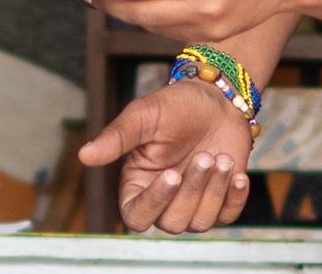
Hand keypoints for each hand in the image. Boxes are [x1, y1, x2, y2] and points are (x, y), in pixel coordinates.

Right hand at [81, 79, 255, 233]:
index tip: (171, 175)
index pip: (136, 216)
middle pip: (172, 222)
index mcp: (137, 183)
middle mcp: (163, 199)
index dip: (153, 203)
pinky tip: (237, 174)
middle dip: (192, 190)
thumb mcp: (143, 116)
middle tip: (204, 156)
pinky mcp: (220, 200)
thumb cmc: (175, 105)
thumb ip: (116, 138)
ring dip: (214, 191)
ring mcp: (193, 202)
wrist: (217, 98)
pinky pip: (226, 217)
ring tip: (221, 157)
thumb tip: (84, 156)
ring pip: (199, 223)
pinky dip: (234, 198)